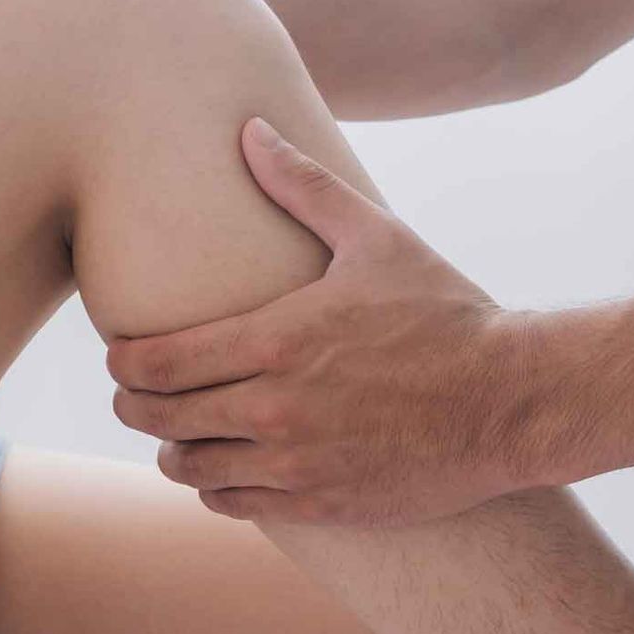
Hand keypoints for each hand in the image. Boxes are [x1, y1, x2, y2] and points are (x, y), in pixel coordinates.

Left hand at [109, 119, 544, 526]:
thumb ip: (304, 186)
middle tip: (136, 394)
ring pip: (190, 468)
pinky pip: (234, 502)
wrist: (511, 401)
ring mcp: (296, 464)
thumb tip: (250, 130)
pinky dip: (216, 487)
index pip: (153, 364)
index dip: (122, 362)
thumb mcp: (376, 238)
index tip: (122, 355)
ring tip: (179, 435)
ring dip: (174, 449)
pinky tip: (225, 469)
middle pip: (158, 419)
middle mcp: (273, 410)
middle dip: (135, 405)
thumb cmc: (448, 314)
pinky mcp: (322, 503)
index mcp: (274, 342)